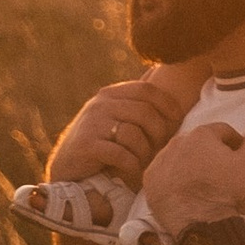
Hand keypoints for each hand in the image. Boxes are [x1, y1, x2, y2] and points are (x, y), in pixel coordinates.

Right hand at [43, 74, 181, 192]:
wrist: (67, 170)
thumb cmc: (100, 144)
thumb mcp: (115, 117)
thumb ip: (134, 102)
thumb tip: (158, 73)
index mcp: (109, 94)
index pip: (146, 89)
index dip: (167, 104)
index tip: (177, 121)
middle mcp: (100, 105)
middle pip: (144, 112)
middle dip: (159, 133)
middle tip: (159, 149)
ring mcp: (92, 124)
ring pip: (134, 134)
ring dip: (144, 153)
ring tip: (141, 162)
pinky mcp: (87, 145)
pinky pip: (121, 154)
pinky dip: (131, 166)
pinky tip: (130, 171)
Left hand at [141, 118, 244, 240]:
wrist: (196, 224)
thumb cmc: (224, 193)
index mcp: (202, 134)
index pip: (224, 132)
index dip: (236, 145)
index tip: (239, 161)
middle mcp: (177, 141)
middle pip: (201, 143)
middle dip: (213, 154)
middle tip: (223, 175)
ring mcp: (160, 159)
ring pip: (182, 156)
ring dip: (193, 164)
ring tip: (204, 184)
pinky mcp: (150, 178)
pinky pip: (165, 172)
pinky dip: (174, 177)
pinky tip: (185, 190)